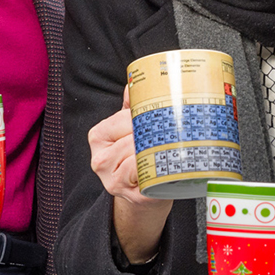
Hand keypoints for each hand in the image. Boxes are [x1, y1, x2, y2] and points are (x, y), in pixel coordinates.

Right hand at [90, 85, 170, 262]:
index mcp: (99, 136)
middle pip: (132, 137)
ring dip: (157, 149)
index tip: (165, 112)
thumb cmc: (139, 158)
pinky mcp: (128, 194)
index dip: (146, 115)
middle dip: (154, 132)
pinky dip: (155, 167)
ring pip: (138, 155)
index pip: (123, 118)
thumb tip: (135, 81)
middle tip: (175, 127)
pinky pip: (144, 174)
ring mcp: (111, 179)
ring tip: (170, 146)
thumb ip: (131, 107)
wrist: (144, 194)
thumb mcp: (131, 131)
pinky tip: (163, 163)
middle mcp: (100, 159)